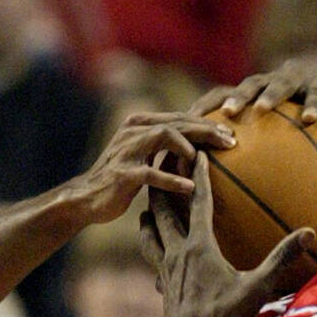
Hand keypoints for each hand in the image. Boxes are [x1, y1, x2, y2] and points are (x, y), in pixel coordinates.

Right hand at [66, 112, 237, 223]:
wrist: (86, 199)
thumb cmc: (119, 180)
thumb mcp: (141, 157)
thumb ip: (162, 146)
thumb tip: (196, 144)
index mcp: (139, 124)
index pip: (179, 117)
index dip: (206, 124)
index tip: (229, 134)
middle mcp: (133, 131)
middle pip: (177, 122)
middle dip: (207, 131)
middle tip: (231, 142)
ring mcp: (126, 150)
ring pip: (166, 137)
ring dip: (191, 148)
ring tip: (209, 161)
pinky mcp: (124, 174)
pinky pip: (152, 173)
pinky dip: (173, 180)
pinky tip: (190, 188)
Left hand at [142, 152, 316, 316]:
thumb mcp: (258, 288)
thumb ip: (281, 257)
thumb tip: (310, 231)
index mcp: (198, 247)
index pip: (197, 201)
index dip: (197, 174)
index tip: (195, 151)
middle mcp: (176, 253)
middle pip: (162, 209)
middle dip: (161, 182)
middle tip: (159, 162)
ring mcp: (165, 271)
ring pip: (149, 233)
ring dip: (149, 214)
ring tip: (149, 201)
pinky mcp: (162, 287)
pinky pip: (153, 259)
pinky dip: (152, 246)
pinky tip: (158, 249)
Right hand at [188, 57, 316, 149]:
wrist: (306, 86)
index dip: (315, 101)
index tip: (309, 118)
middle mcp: (289, 75)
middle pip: (278, 81)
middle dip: (271, 93)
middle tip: (262, 109)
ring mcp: (263, 80)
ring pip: (248, 84)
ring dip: (237, 97)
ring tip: (225, 114)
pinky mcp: (243, 90)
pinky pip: (221, 95)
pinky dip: (208, 106)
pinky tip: (189, 121)